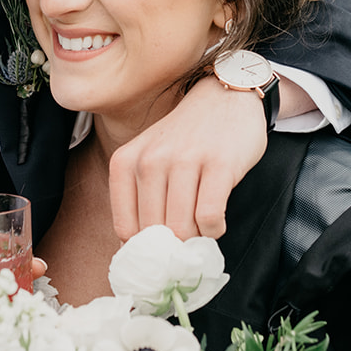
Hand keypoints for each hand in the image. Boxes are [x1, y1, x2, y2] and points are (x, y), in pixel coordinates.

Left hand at [108, 74, 268, 240]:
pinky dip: (214, 229)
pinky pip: (209, 216)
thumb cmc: (186, 136)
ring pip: (182, 228)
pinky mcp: (218, 164)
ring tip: (202, 229)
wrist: (225, 95)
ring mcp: (184, 160)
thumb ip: (140, 199)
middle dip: (173, 248)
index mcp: (126, 162)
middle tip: (186, 245)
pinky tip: (215, 222)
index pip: (126, 229)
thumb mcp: (149, 158)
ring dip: (195, 239)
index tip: (160, 255)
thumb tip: (138, 255)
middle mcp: (150, 160)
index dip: (145, 252)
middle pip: (155, 233)